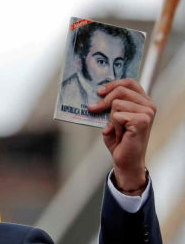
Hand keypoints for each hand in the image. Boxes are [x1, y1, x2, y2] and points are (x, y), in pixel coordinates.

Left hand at [88, 79, 155, 193]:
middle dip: (104, 102)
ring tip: (117, 131)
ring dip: (111, 120)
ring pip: (116, 104)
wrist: (125, 161)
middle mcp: (148, 105)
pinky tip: (120, 136)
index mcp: (143, 102)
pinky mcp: (142, 121)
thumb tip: (97, 95)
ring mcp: (147, 113)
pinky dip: (113, 127)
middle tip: (94, 109)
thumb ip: (110, 106)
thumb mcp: (113, 119)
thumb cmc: (120, 141)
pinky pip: (117, 116)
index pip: (129, 83)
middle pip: (120, 91)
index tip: (99, 92)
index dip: (112, 84)